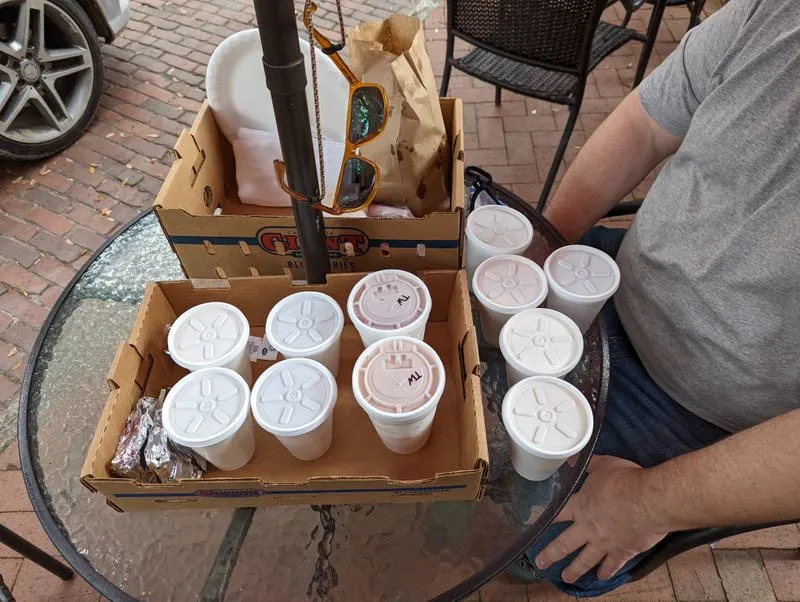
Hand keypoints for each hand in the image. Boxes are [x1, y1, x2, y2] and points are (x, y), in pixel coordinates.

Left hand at [535, 455, 667, 583]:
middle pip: (564, 544)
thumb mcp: (604, 465)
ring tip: (566, 578)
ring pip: (585, 560)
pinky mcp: (622, 552)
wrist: (649, 500)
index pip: (556, 514)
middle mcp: (588, 528)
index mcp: (581, 506)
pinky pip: (612, 565)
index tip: (529, 524)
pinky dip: (606, 572)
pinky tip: (601, 577)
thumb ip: (587, 464)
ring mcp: (604, 543)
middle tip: (540, 563)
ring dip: (574, 570)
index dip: (541, 518)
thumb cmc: (626, 481)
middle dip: (550, 554)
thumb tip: (572, 458)